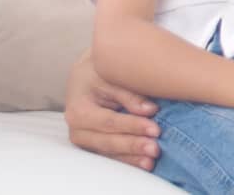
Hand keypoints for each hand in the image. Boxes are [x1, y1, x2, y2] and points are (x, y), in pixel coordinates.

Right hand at [63, 52, 160, 170]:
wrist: (86, 74)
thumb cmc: (100, 71)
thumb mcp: (112, 75)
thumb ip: (129, 93)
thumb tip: (150, 110)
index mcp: (78, 109)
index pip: (109, 121)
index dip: (132, 126)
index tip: (155, 130)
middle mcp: (78, 129)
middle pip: (107, 141)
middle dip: (132, 145)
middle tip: (155, 148)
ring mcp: (85, 139)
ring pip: (109, 152)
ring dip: (131, 157)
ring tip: (151, 160)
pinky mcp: (93, 144)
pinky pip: (111, 155)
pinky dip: (128, 159)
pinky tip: (144, 163)